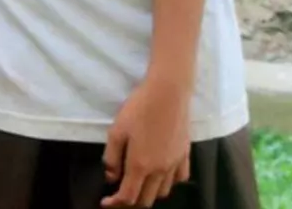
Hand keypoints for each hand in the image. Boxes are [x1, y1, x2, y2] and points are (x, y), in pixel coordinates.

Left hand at [101, 76, 191, 206]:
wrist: (168, 94)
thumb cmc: (138, 110)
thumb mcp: (116, 132)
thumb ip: (112, 158)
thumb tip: (111, 177)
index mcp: (141, 165)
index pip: (128, 196)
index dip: (115, 203)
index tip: (105, 203)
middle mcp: (160, 170)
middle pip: (147, 199)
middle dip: (131, 202)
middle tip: (119, 195)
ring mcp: (175, 164)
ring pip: (163, 191)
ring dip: (149, 193)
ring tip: (138, 183)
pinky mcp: (186, 155)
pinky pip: (179, 179)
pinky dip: (168, 183)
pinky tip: (160, 174)